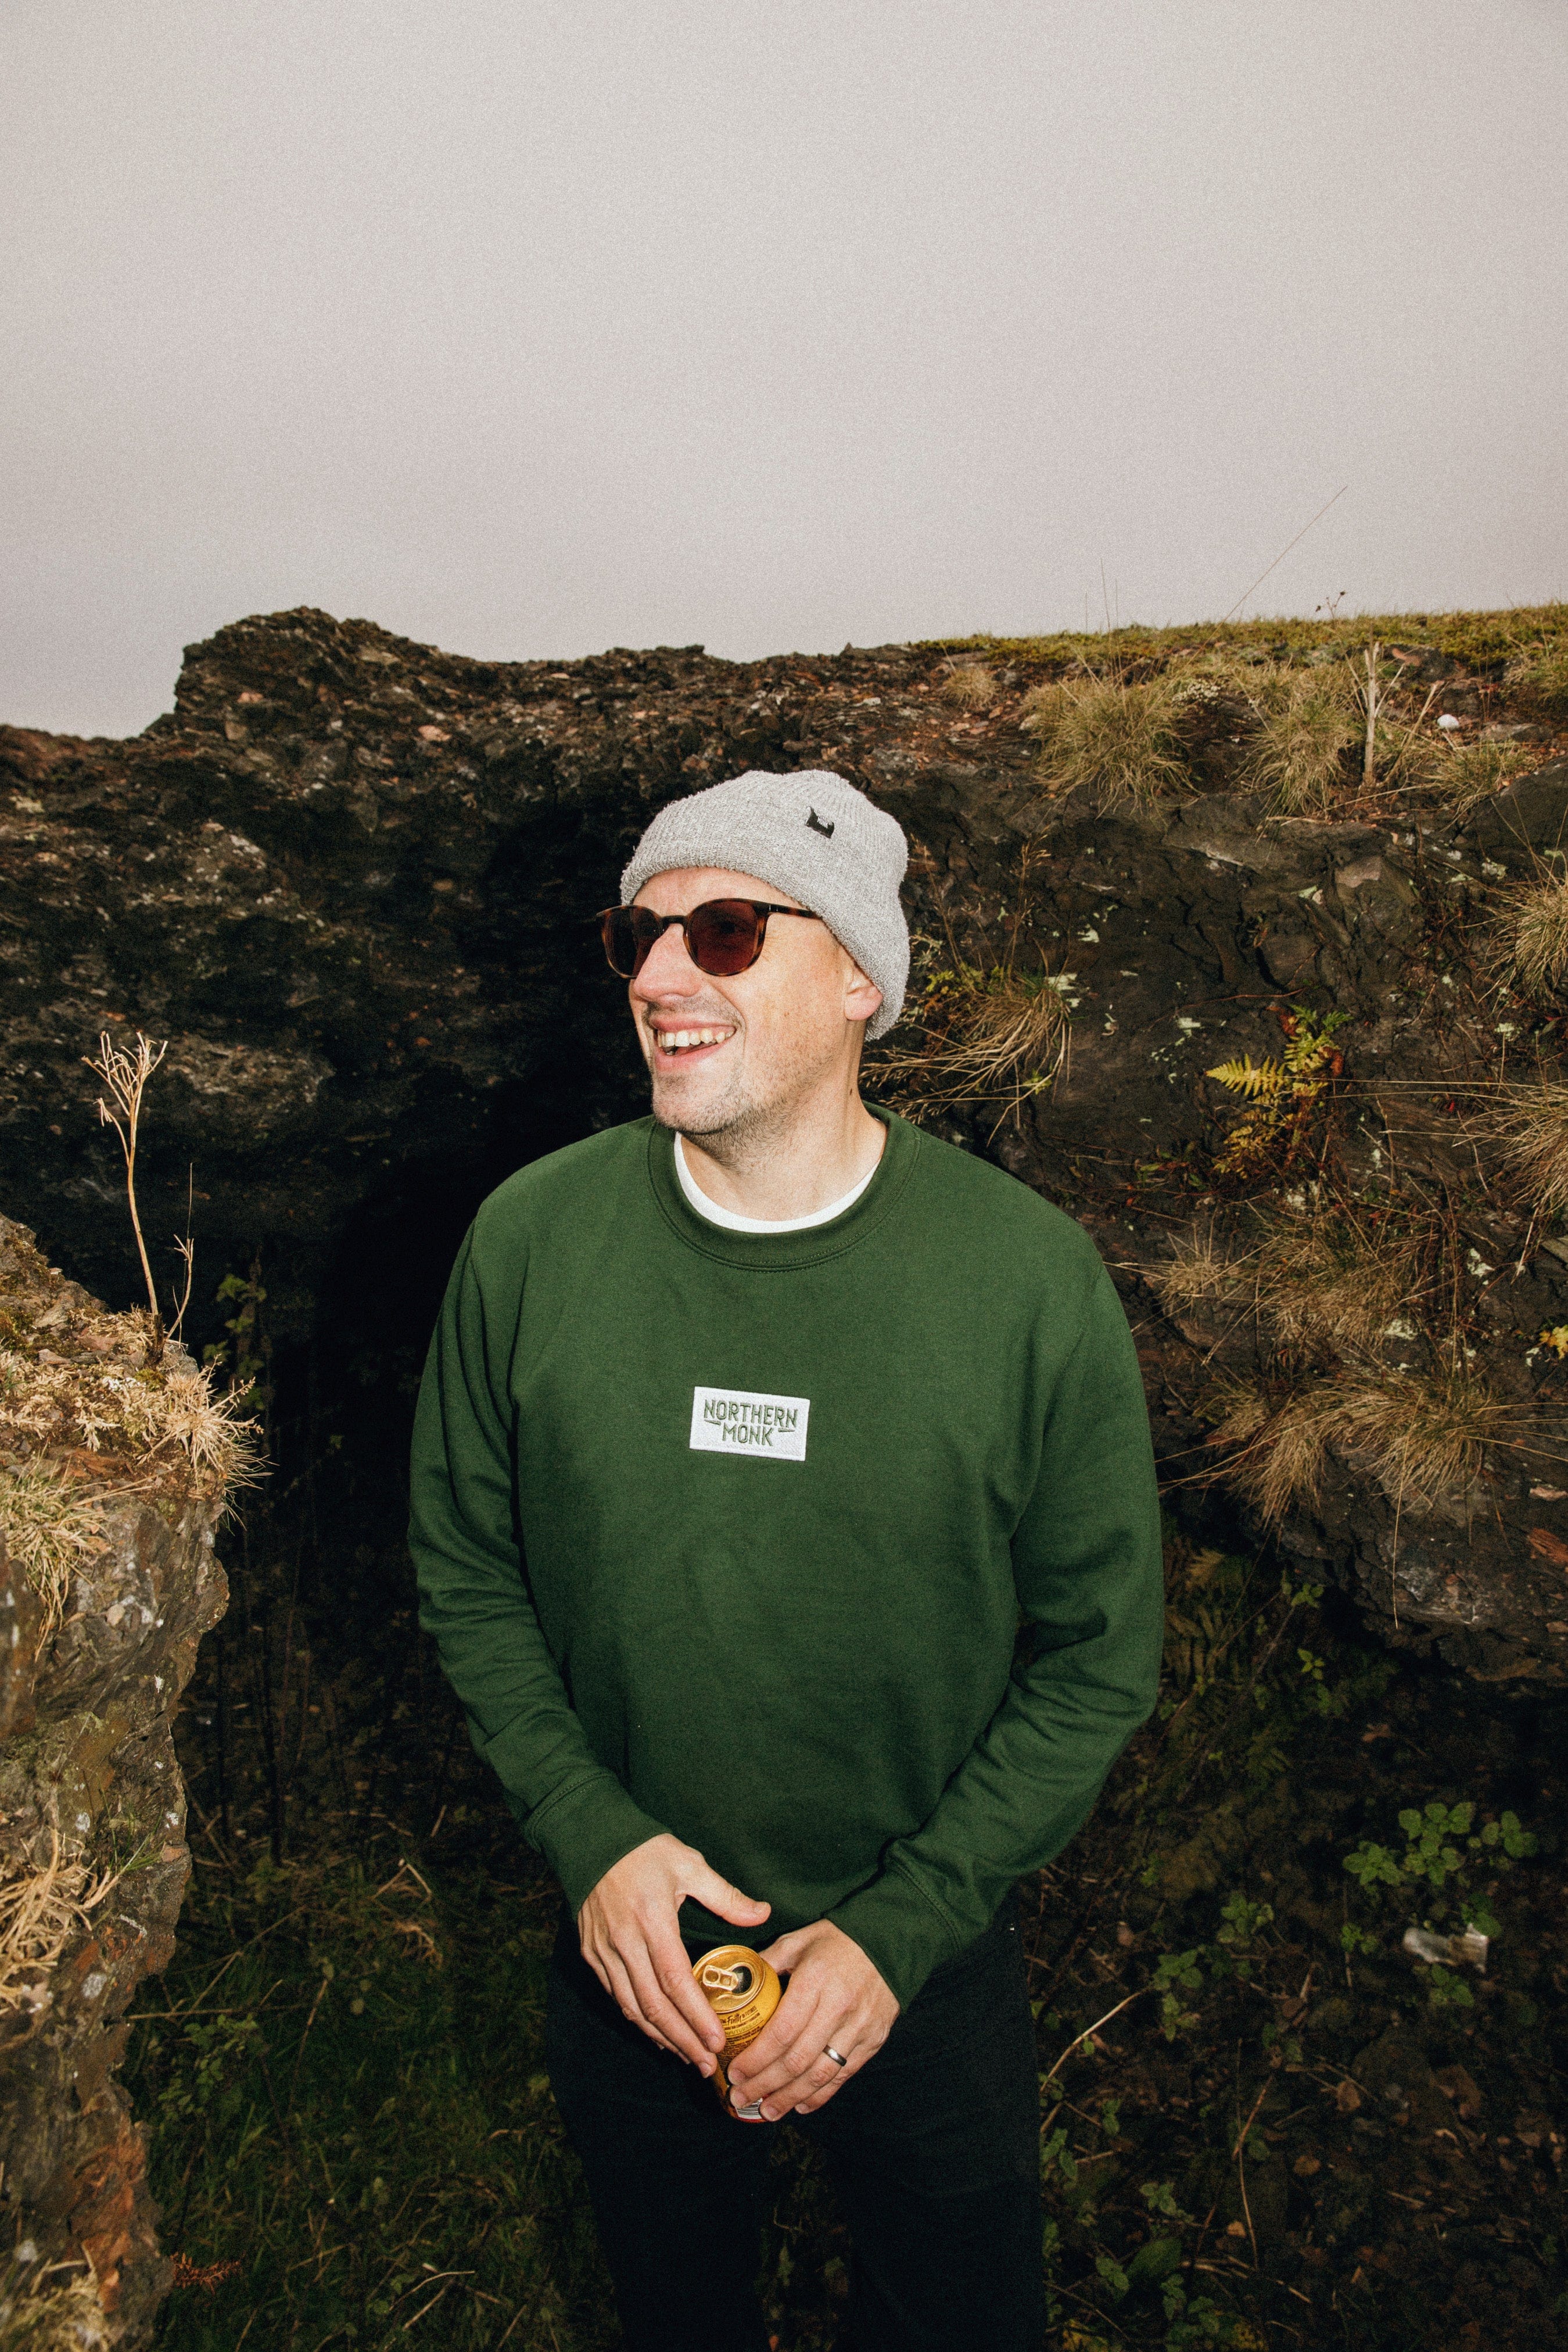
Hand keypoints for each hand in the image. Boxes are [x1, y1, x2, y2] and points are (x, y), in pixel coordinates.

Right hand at [578, 1833, 769, 2071]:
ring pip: (632, 2007)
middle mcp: (625, 1942)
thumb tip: (763, 1913)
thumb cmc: (645, 1850)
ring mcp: (604, 1951)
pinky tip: (656, 2031)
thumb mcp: (690, 1865)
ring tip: (687, 2056)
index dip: (696, 2016)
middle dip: (682, 2040)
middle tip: (707, 2063)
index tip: (717, 2040)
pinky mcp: (592, 1953)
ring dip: (660, 2036)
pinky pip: (616, 1995)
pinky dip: (637, 2018)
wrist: (591, 1838)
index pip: (676, 1981)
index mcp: (653, 1921)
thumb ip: (726, 1896)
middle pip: (653, 2005)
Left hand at [726, 1920, 897, 2119]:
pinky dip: (820, 2095)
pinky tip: (800, 2105)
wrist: (891, 1940)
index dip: (756, 2059)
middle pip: (797, 2060)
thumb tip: (735, 1983)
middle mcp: (838, 2007)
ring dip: (790, 2098)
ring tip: (767, 2111)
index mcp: (815, 1980)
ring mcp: (859, 2027)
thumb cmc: (837, 1940)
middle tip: (741, 2097)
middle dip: (765, 2085)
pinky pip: (844, 2075)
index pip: (781, 2031)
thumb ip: (767, 1962)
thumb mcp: (798, 1941)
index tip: (735, 2072)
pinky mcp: (874, 2040)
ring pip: (820, 2074)